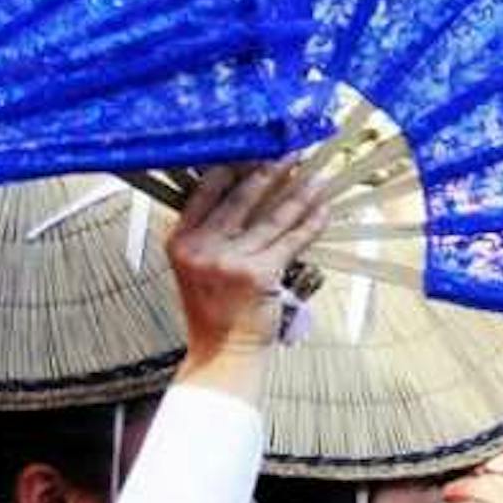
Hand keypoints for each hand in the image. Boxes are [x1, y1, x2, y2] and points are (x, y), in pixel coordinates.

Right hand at [166, 161, 337, 397]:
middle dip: (272, 170)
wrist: (221, 353)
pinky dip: (310, 223)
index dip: (235, 165)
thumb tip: (246, 189)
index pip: (207, 190)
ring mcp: (230, 260)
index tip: (257, 148)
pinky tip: (322, 209)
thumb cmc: (213, 311)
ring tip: (317, 178)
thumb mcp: (194, 267)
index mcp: (180, 240)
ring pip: (272, 217)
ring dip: (300, 194)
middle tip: (292, 152)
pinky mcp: (259, 274)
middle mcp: (201, 247)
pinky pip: (291, 240)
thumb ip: (209, 232)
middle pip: (242, 197)